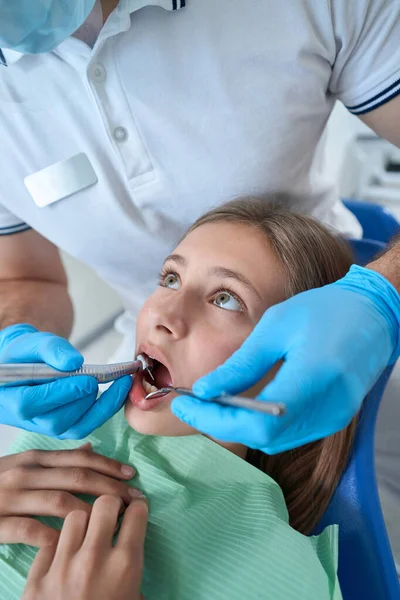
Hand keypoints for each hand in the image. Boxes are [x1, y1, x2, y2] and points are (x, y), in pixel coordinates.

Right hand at [0, 324, 131, 437]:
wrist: (24, 363)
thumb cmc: (25, 354)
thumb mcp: (32, 342)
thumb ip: (50, 349)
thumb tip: (74, 362)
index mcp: (9, 398)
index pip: (30, 404)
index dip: (59, 394)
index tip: (85, 379)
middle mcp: (26, 419)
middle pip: (56, 420)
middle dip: (83, 399)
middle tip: (100, 378)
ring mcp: (45, 427)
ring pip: (76, 427)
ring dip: (101, 406)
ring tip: (120, 383)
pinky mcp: (63, 428)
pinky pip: (87, 425)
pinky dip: (106, 409)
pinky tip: (119, 391)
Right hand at [0, 442, 137, 546]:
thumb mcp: (25, 464)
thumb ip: (56, 459)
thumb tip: (90, 447)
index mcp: (34, 459)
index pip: (79, 460)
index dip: (108, 467)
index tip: (132, 476)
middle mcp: (24, 474)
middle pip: (76, 478)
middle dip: (110, 488)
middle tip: (133, 499)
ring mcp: (9, 498)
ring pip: (59, 503)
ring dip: (92, 512)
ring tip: (113, 522)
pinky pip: (29, 530)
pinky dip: (54, 536)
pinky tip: (75, 542)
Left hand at [21, 494, 147, 599]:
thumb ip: (134, 575)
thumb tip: (133, 553)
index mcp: (125, 565)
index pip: (136, 514)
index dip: (138, 508)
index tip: (136, 509)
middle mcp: (95, 558)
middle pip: (104, 504)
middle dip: (111, 505)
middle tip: (112, 515)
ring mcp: (62, 566)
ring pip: (74, 516)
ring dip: (83, 522)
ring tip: (86, 533)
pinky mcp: (36, 578)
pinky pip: (48, 544)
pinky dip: (57, 546)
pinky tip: (62, 555)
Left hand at [171, 265, 399, 453]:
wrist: (374, 314)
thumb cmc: (326, 310)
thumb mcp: (277, 326)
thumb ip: (241, 365)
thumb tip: (204, 390)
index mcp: (313, 379)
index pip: (256, 423)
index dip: (216, 420)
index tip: (184, 405)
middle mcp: (326, 410)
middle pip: (263, 437)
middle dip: (219, 424)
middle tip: (189, 404)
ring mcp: (333, 418)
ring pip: (274, 440)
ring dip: (237, 426)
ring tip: (208, 404)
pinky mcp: (333, 418)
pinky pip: (288, 433)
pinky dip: (258, 424)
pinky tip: (240, 406)